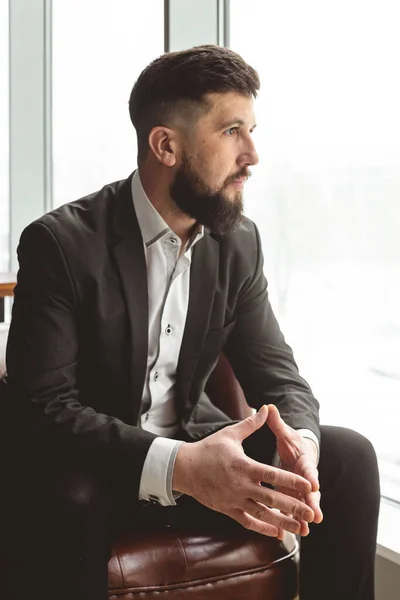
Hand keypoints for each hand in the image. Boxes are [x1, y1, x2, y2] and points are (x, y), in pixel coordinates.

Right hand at [172, 405, 314, 538]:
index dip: (292, 481)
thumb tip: (266, 408)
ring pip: (262, 515)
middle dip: (294, 507)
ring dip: (282, 522)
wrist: (185, 468)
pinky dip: (263, 528)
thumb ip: (251, 423)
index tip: (309, 487)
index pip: (273, 475)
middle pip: (272, 499)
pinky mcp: (227, 510)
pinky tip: (277, 533)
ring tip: (300, 528)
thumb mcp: (230, 434)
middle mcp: (241, 486)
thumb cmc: (208, 449)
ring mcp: (234, 500)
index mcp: (244, 466)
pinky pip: (248, 522)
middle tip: (312, 514)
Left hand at [267, 404, 322, 534]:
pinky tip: (281, 535)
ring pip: (301, 506)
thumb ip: (277, 423)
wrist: (299, 454)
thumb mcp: (285, 433)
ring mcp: (299, 491)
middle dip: (312, 505)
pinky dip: (286, 522)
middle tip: (316, 516)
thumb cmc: (292, 444)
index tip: (315, 486)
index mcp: (304, 462)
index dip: (312, 478)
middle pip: (310, 494)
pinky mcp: (291, 498)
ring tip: (303, 532)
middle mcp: (305, 479)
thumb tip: (270, 406)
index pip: (310, 470)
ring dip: (301, 518)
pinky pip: (289, 512)